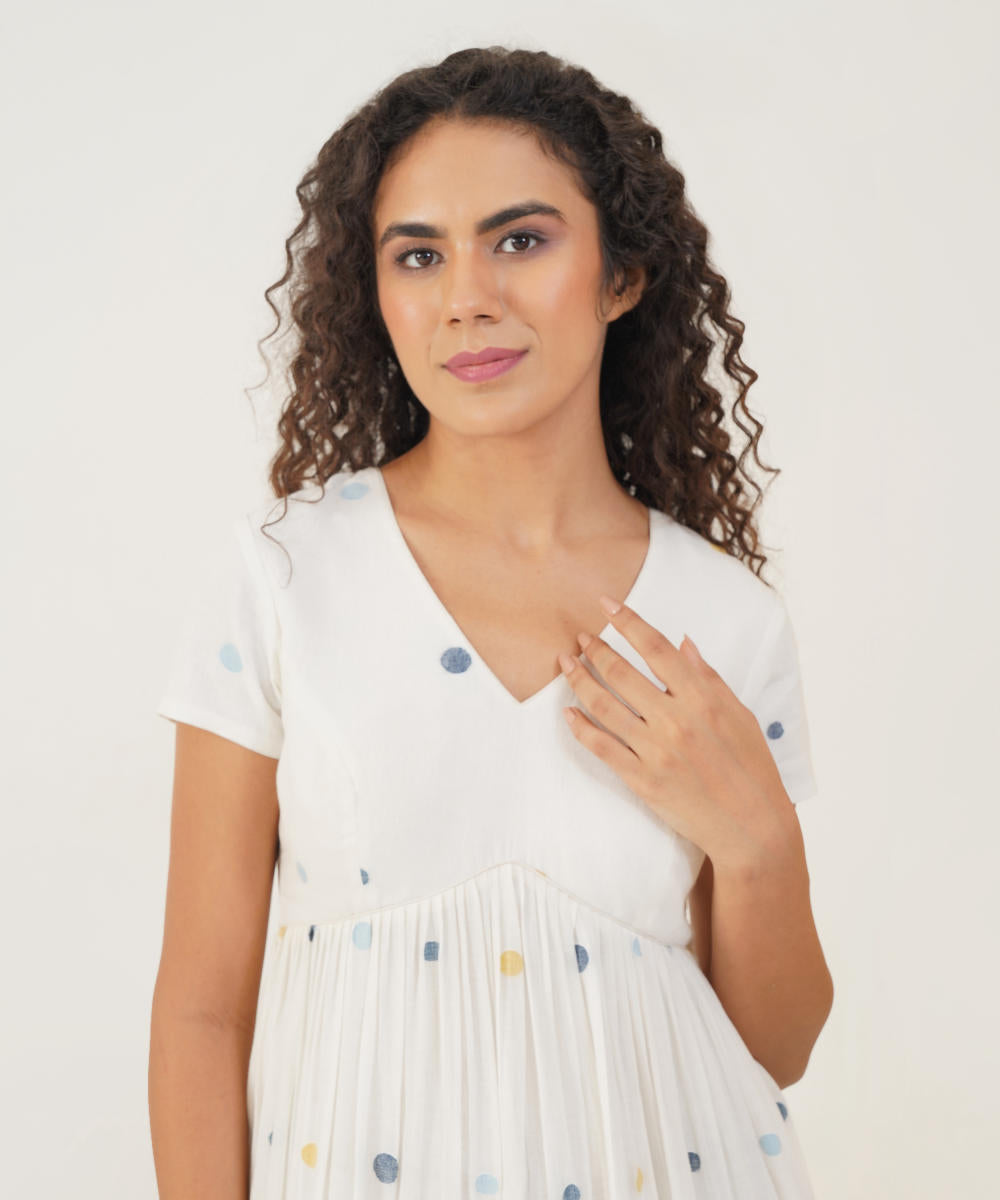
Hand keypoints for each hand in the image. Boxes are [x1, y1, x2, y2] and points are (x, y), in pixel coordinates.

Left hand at [558, 595, 794, 874]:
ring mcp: (656, 751)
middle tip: (581, 637)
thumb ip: (708, 677)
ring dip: (579, 680)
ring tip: (566, 664)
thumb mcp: (741, 715)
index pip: (656, 648)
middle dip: (596, 649)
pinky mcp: (642, 780)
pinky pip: (602, 747)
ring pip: (604, 706)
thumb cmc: (752, 768)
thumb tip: (683, 643)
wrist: (752, 828)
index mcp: (703, 698)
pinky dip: (580, 727)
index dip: (628, 621)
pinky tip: (568, 712)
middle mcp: (676, 720)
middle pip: (622, 673)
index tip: (607, 604)